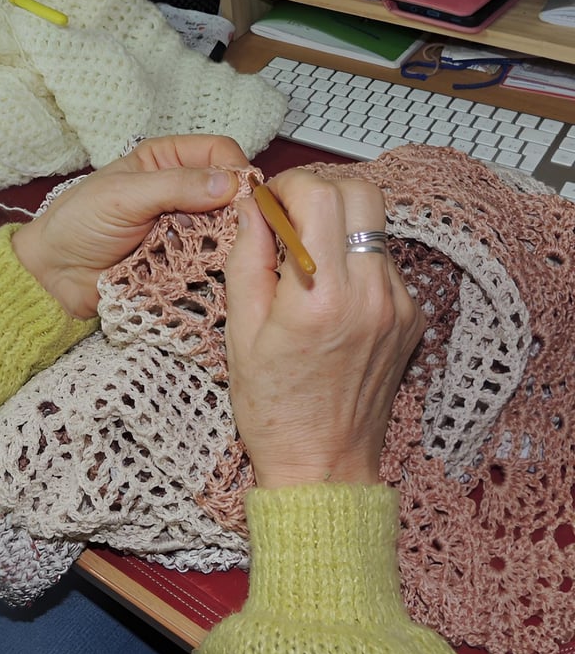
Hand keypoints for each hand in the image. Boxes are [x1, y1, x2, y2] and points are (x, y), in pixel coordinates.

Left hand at [12, 135, 246, 317]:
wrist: (56, 275)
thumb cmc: (79, 224)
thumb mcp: (124, 196)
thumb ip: (175, 186)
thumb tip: (228, 183)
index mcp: (166, 159)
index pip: (219, 152)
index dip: (236, 170)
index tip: (243, 197)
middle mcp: (181, 190)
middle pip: (230, 192)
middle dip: (236, 209)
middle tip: (233, 231)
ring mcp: (184, 226)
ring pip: (226, 227)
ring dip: (225, 239)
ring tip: (215, 252)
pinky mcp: (182, 259)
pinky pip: (212, 258)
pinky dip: (215, 263)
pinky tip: (209, 269)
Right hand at [224, 169, 423, 487]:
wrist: (325, 466)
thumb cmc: (274, 408)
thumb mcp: (241, 331)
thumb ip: (246, 257)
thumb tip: (251, 207)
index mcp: (322, 298)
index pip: (320, 196)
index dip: (288, 186)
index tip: (268, 203)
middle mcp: (371, 294)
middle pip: (362, 192)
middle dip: (319, 191)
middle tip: (289, 217)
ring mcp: (399, 305)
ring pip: (376, 224)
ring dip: (338, 224)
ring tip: (306, 259)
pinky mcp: (411, 317)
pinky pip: (384, 261)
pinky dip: (354, 257)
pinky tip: (330, 290)